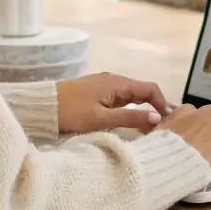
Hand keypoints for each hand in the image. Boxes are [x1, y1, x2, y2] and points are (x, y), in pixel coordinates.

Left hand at [56, 73, 173, 134]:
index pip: (149, 88)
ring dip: (141, 109)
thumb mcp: (101, 119)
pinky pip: (118, 99)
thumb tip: (158, 118)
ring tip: (149, 129)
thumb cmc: (70, 112)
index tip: (170, 122)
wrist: (40, 107)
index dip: (162, 103)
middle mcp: (112, 80)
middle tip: (163, 128)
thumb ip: (130, 118)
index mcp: (116, 83)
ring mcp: (103, 85)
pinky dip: (128, 109)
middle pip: (141, 91)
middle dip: (154, 107)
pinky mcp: (94, 93)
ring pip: (129, 96)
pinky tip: (128, 122)